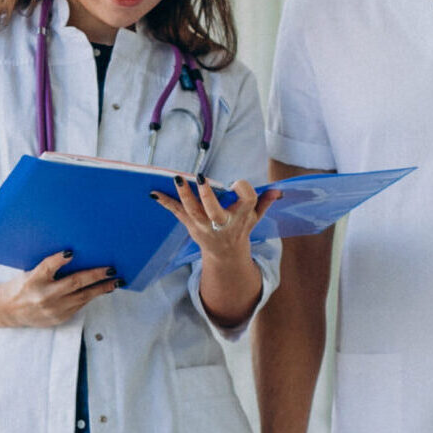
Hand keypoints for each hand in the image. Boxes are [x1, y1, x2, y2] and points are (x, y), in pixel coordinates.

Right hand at [0, 250, 119, 328]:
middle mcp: (44, 295)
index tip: (71, 252)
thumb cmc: (22, 286)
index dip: (59, 259)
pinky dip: (91, 297)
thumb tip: (76, 256)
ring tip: (115, 282)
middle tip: (112, 269)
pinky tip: (102, 290)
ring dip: (101, 289)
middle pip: (74, 283)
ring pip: (83, 297)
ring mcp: (52, 309)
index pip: (47, 267)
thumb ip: (49, 267)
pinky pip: (79, 306)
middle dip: (96, 276)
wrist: (9, 310)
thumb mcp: (30, 272)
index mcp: (33, 279)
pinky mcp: (58, 318)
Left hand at [151, 174, 280, 259]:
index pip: (246, 200)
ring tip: (177, 177)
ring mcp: (204, 226)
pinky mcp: (191, 225)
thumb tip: (278, 191)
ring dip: (184, 194)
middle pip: (214, 211)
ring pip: (193, 210)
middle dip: (207, 196)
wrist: (225, 254)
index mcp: (241, 216)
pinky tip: (154, 193)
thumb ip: (265, 202)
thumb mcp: (255, 217)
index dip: (243, 190)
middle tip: (200, 178)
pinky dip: (166, 202)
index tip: (237, 184)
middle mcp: (222, 223)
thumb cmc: (240, 229)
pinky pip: (177, 213)